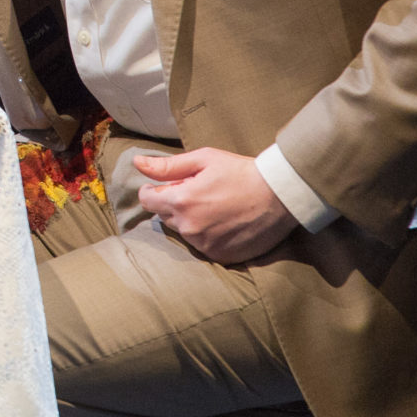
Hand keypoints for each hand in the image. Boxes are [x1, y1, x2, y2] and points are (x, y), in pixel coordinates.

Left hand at [133, 148, 297, 262]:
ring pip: (184, 232)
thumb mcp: (204, 160)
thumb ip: (168, 166)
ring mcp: (205, 245)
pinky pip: (203, 246)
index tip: (166, 186)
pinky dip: (208, 235)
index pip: (147, 201)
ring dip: (191, 220)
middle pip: (165, 216)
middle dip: (174, 204)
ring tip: (215, 206)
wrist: (279, 196)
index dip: (154, 190)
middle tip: (199, 192)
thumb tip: (137, 163)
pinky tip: (224, 222)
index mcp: (180, 201)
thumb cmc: (241, 172)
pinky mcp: (221, 257)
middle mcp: (189, 227)